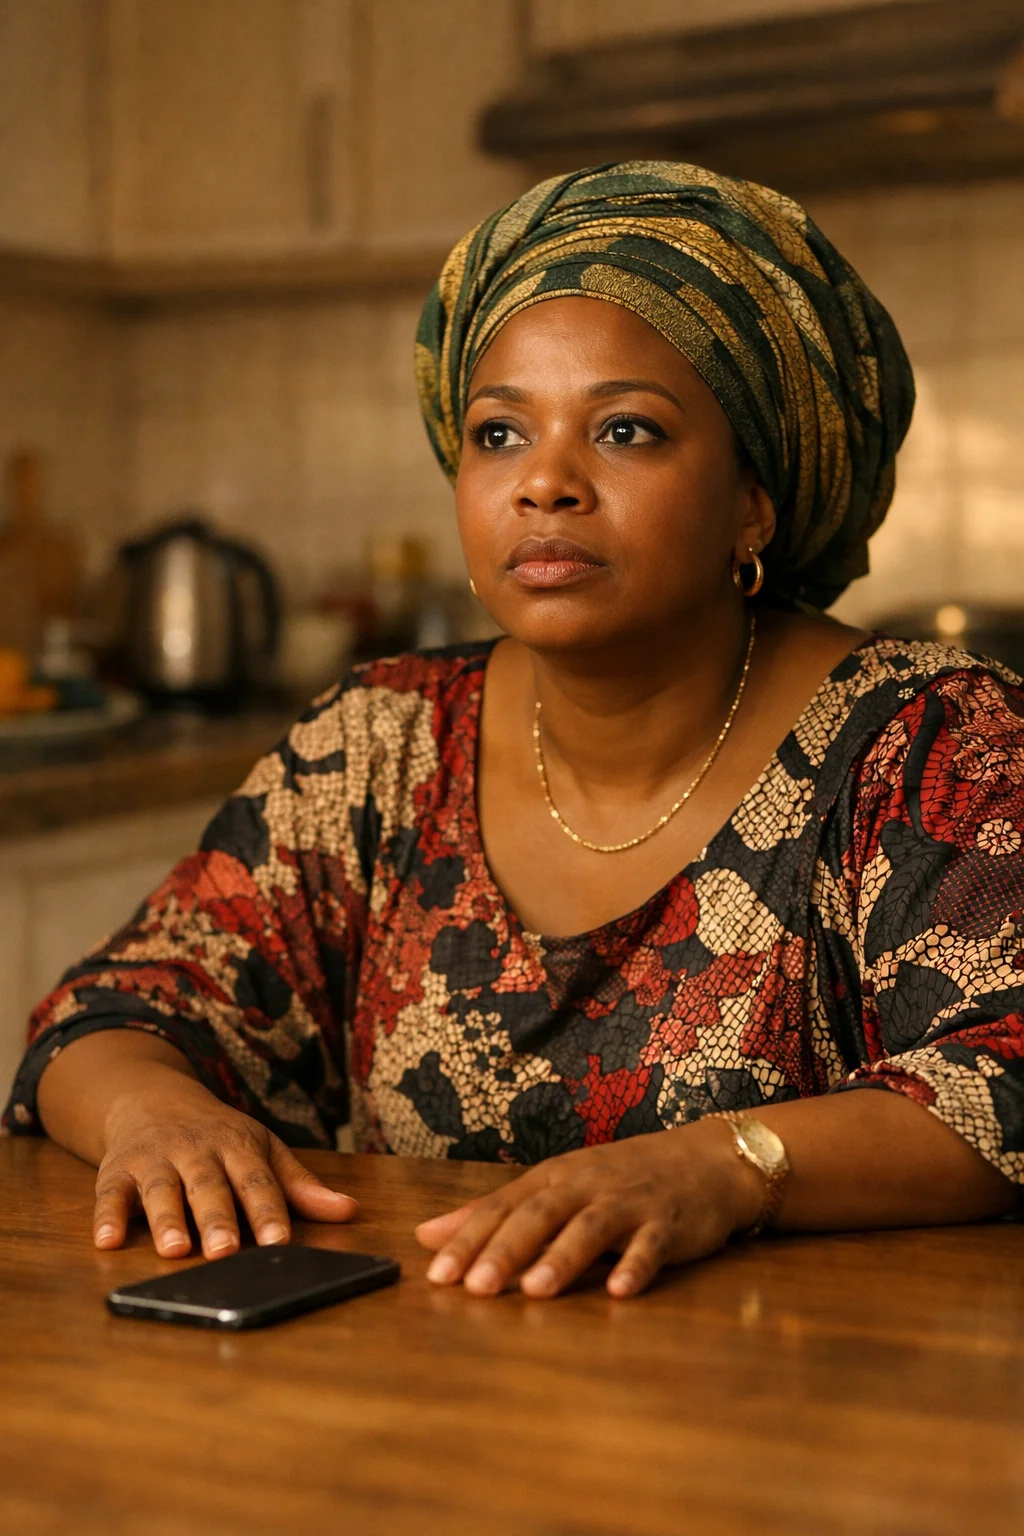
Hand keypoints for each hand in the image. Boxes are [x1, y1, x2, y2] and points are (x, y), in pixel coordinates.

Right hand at [94, 1071, 356, 1259]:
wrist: (153, 1098)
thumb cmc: (218, 1136)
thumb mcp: (262, 1149)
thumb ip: (300, 1185)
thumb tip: (350, 1211)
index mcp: (238, 1147)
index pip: (257, 1182)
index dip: (268, 1212)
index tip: (278, 1243)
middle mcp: (196, 1151)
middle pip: (209, 1186)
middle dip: (218, 1218)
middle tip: (225, 1252)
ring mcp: (155, 1158)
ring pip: (161, 1190)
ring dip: (167, 1219)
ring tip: (175, 1250)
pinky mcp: (116, 1169)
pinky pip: (110, 1193)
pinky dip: (107, 1216)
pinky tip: (107, 1240)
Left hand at [415, 1122, 763, 1298]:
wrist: (707, 1160)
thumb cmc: (623, 1178)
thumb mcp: (558, 1187)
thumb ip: (497, 1212)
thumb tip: (428, 1234)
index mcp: (554, 1178)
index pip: (503, 1206)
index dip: (470, 1239)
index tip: (438, 1275)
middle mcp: (586, 1185)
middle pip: (540, 1214)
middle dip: (506, 1250)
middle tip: (475, 1287)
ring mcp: (629, 1202)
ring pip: (590, 1227)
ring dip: (562, 1258)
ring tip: (535, 1290)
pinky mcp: (669, 1223)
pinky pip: (651, 1245)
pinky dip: (634, 1266)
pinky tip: (618, 1291)